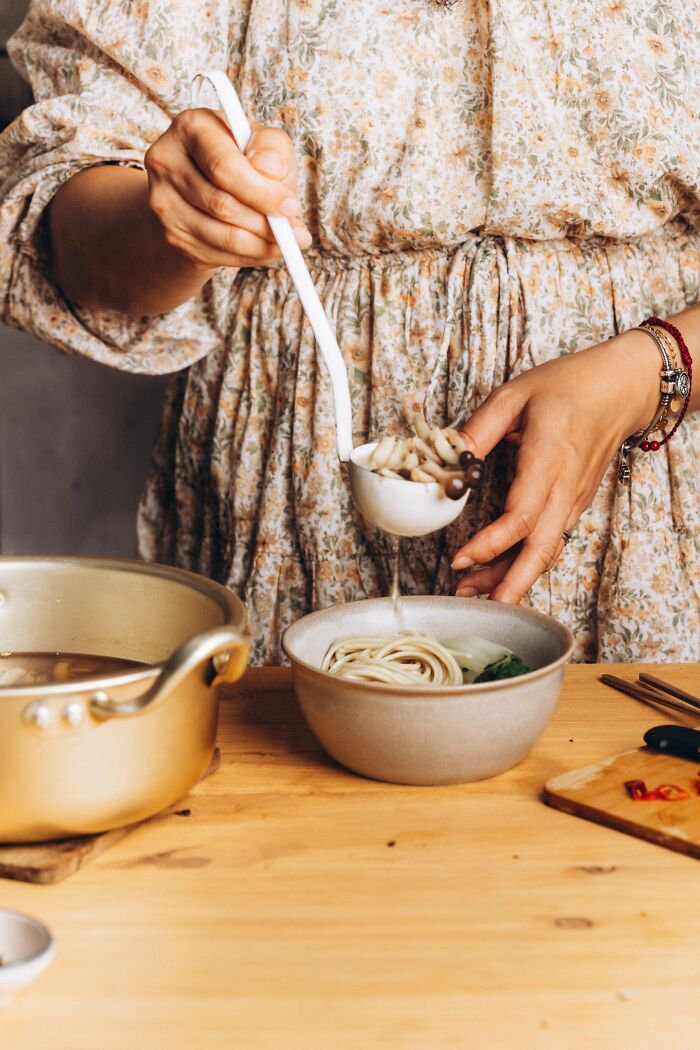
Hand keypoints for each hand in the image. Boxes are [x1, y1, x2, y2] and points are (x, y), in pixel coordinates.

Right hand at [144, 108, 310, 272]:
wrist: (204, 186)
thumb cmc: (240, 158)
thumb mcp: (261, 141)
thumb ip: (273, 147)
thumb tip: (271, 169)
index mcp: (191, 127)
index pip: (224, 167)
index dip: (262, 192)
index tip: (291, 206)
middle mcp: (167, 161)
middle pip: (222, 204)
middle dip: (265, 223)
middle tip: (294, 233)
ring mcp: (164, 202)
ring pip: (223, 236)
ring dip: (262, 244)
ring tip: (285, 242)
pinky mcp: (172, 235)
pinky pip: (219, 255)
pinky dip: (250, 256)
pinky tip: (265, 248)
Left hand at [451, 331, 660, 602]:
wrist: (621, 389)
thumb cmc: (568, 386)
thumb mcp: (515, 394)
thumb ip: (479, 429)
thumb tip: (448, 459)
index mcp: (549, 460)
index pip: (521, 516)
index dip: (491, 544)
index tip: (461, 558)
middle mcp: (565, 488)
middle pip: (541, 549)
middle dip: (508, 582)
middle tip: (473, 601)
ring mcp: (573, 499)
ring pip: (546, 551)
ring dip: (513, 576)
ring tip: (475, 591)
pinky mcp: (574, 503)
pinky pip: (550, 540)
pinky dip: (526, 561)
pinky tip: (499, 570)